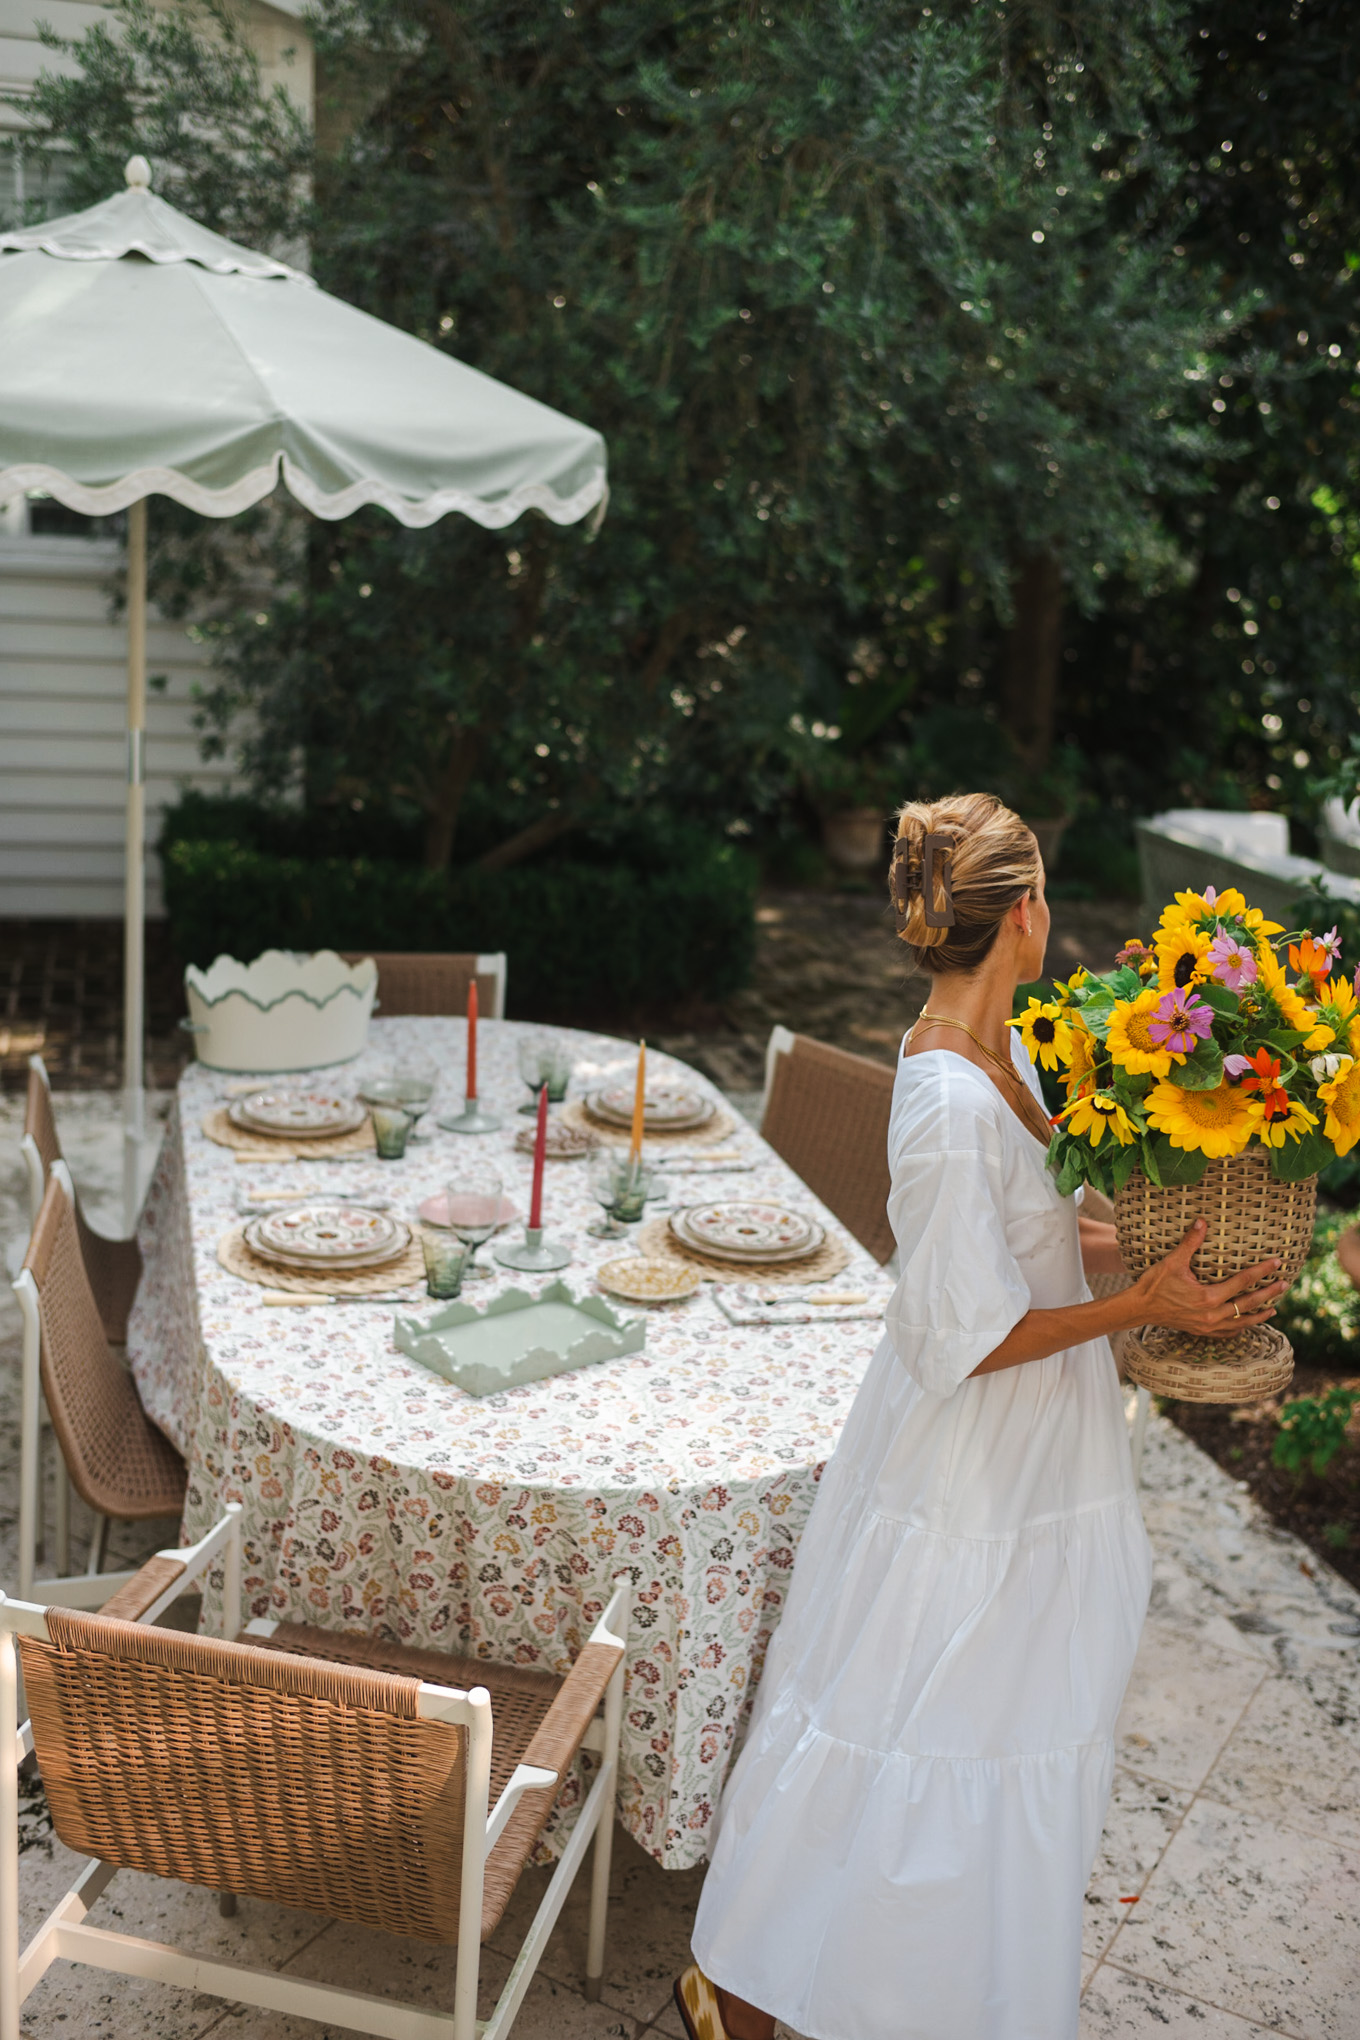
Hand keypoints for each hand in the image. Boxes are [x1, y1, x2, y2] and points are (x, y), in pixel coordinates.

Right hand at [1131, 1218, 1285, 1338]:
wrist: (1139, 1308)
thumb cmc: (1154, 1284)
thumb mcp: (1172, 1261)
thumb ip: (1190, 1242)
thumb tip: (1202, 1222)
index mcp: (1208, 1297)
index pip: (1242, 1282)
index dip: (1261, 1271)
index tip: (1276, 1263)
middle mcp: (1212, 1314)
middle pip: (1248, 1304)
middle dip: (1268, 1294)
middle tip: (1284, 1284)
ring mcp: (1207, 1325)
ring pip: (1241, 1322)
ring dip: (1258, 1315)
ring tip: (1274, 1309)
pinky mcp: (1201, 1331)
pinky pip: (1227, 1333)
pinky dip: (1239, 1328)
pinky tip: (1246, 1324)